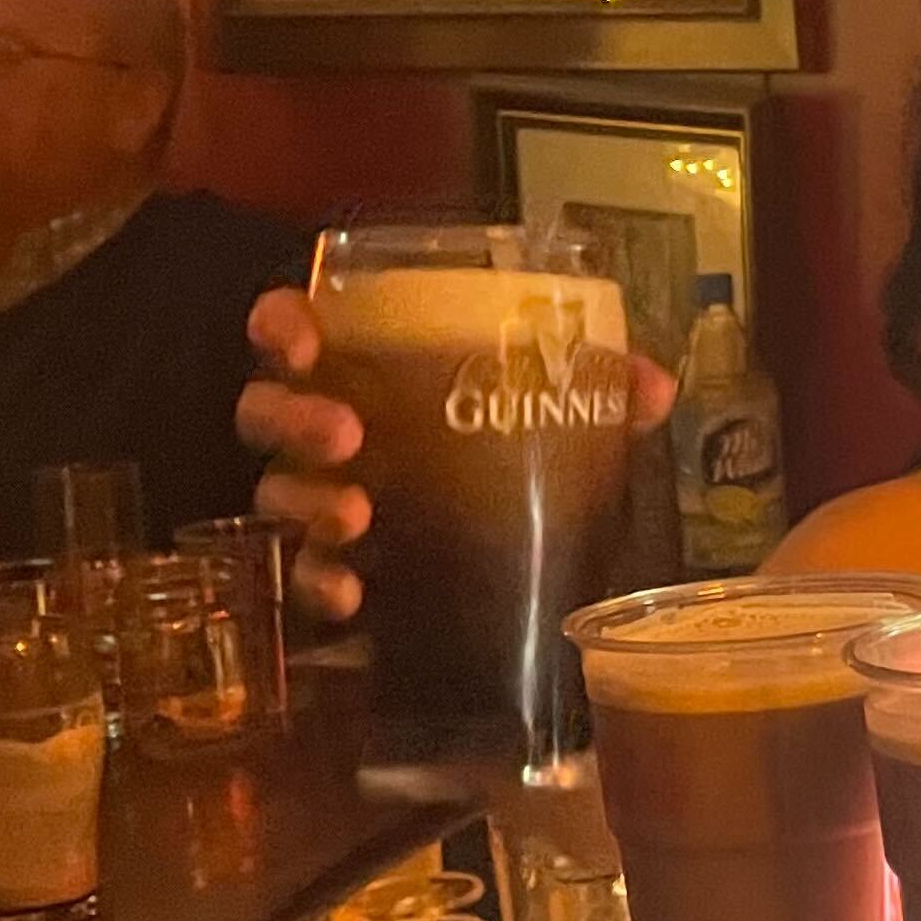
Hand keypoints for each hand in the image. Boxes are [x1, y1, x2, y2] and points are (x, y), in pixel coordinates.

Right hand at [240, 288, 676, 622]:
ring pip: (275, 494)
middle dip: (294, 418)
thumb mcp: (561, 417)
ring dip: (307, 503)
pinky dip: (319, 584)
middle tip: (345, 434)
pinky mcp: (327, 567)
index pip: (292, 331)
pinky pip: (301, 578)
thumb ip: (602, 393)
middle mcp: (321, 431)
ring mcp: (314, 500)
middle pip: (268, 412)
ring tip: (354, 515)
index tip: (300, 338)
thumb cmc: (507, 454)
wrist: (505, 564)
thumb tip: (652, 386)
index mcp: (364, 373)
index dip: (281, 325)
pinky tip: (350, 594)